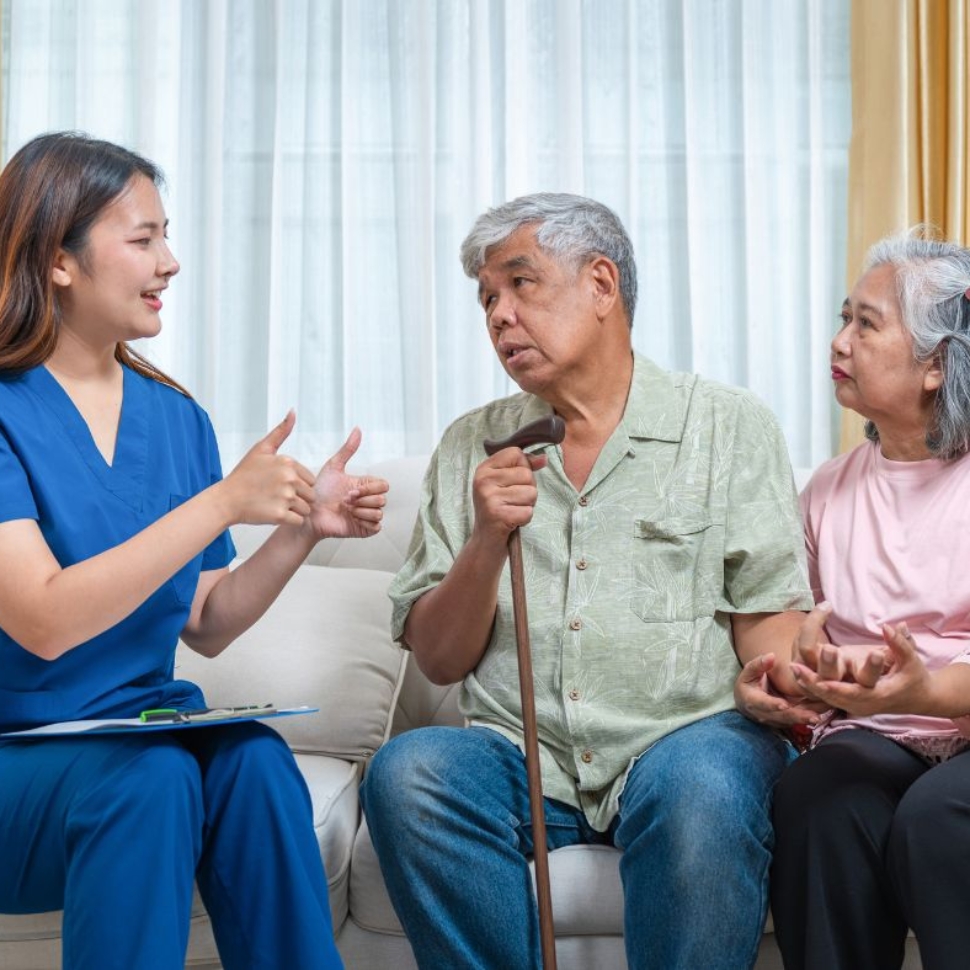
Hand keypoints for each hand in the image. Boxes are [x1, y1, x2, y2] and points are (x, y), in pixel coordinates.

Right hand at [220, 411, 316, 525]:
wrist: (226, 500)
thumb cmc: (244, 475)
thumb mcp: (261, 449)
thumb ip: (281, 432)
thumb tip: (293, 411)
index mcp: (288, 463)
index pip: (311, 480)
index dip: (298, 486)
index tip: (280, 486)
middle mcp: (289, 478)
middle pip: (311, 495)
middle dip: (299, 499)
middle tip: (278, 498)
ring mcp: (284, 497)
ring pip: (306, 509)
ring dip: (295, 511)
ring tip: (276, 505)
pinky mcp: (280, 515)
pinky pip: (299, 521)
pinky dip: (290, 521)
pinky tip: (275, 514)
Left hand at [305, 427, 387, 539]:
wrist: (308, 514)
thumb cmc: (318, 492)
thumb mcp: (333, 467)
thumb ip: (347, 450)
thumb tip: (358, 429)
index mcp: (365, 486)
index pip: (383, 485)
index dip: (369, 488)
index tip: (350, 490)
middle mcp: (368, 500)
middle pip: (383, 499)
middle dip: (363, 500)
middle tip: (345, 500)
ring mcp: (367, 515)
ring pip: (379, 512)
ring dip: (361, 511)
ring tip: (346, 510)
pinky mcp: (364, 529)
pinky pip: (376, 526)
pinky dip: (364, 522)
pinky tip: (350, 519)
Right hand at [471, 447, 546, 543]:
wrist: (485, 542)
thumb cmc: (498, 510)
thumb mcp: (505, 484)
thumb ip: (523, 467)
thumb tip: (544, 458)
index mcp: (483, 469)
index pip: (516, 453)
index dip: (523, 467)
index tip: (513, 483)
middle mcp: (483, 481)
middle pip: (526, 473)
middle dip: (527, 490)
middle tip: (512, 502)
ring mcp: (488, 498)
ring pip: (531, 492)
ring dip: (527, 505)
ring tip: (512, 511)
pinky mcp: (497, 516)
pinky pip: (528, 511)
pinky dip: (525, 519)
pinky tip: (512, 522)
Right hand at [734, 652, 826, 728]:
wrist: (749, 699)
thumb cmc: (750, 681)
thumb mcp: (749, 671)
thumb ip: (759, 664)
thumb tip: (771, 656)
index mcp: (753, 701)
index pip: (763, 703)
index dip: (773, 704)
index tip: (784, 704)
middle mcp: (765, 714)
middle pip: (783, 716)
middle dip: (798, 717)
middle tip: (814, 717)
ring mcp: (777, 720)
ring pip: (794, 720)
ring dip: (809, 719)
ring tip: (824, 715)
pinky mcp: (788, 721)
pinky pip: (800, 719)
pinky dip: (811, 716)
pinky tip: (825, 710)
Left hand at [790, 621, 930, 716]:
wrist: (915, 697)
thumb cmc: (913, 677)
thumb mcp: (911, 661)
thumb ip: (901, 644)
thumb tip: (889, 626)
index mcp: (879, 695)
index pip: (854, 693)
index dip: (837, 687)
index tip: (822, 680)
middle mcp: (863, 703)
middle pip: (834, 695)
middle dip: (814, 683)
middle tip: (796, 668)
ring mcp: (853, 704)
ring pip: (826, 697)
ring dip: (808, 683)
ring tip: (792, 667)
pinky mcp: (847, 701)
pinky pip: (826, 696)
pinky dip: (812, 686)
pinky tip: (797, 672)